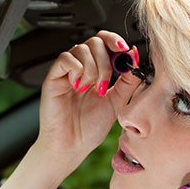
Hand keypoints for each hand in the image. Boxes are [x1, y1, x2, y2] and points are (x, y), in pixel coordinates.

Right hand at [35, 30, 140, 171]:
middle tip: (104, 84)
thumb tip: (136, 57)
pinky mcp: (53, 78)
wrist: (72, 146)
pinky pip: (65, 58)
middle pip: (95, 41)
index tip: (126, 52)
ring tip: (90, 89)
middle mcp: (81, 68)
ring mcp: (66, 72)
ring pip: (82, 48)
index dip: (116, 41)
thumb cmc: (90, 128)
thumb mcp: (117, 102)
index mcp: (97, 71)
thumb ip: (129, 81)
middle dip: (106, 61)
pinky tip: (78, 86)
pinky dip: (77, 69)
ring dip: (92, 68)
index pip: (105, 42)